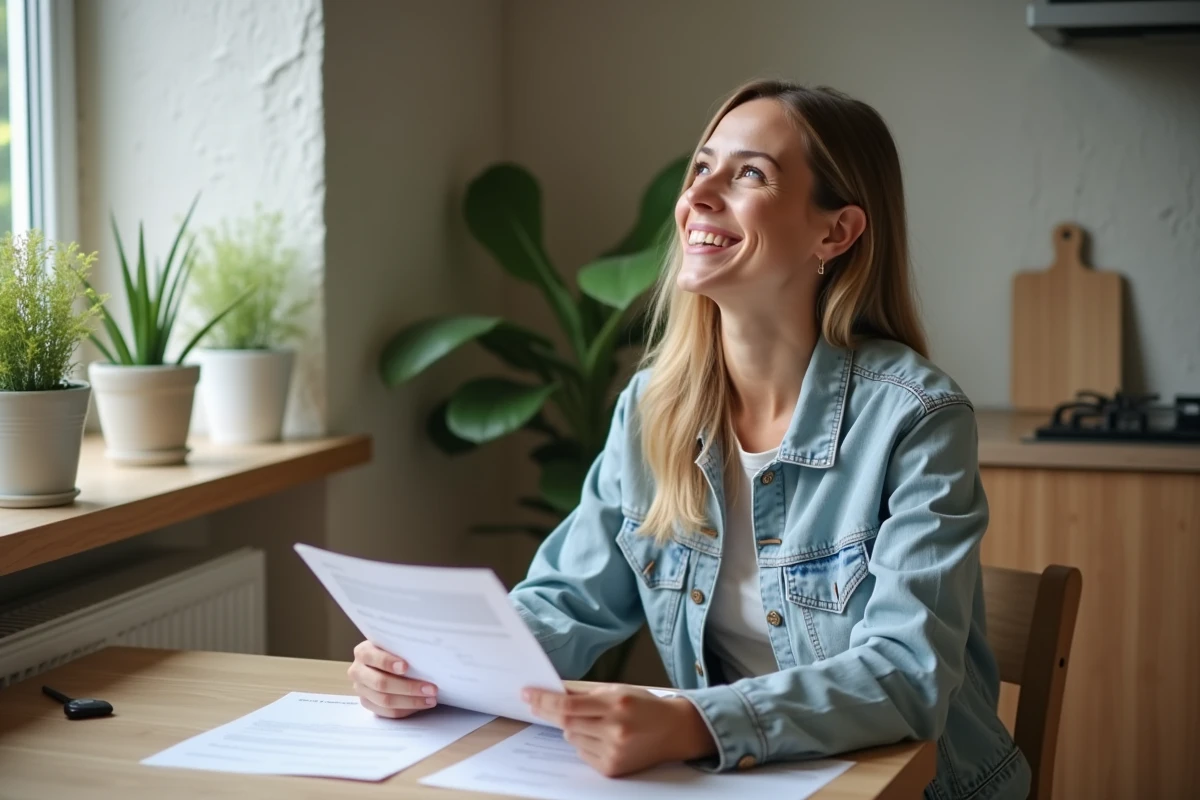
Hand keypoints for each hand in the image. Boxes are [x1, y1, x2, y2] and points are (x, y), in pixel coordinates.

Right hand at [347, 640, 438, 718]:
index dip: (388, 662)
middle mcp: (357, 671)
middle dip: (408, 687)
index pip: (373, 657)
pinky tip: (421, 705)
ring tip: (431, 699)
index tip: (406, 667)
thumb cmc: (395, 650)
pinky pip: (387, 712)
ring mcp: (361, 690)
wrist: (385, 662)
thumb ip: (403, 647)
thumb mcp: (395, 643)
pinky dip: (406, 710)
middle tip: (431, 688)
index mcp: (362, 652)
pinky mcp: (367, 703)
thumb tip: (427, 653)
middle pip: (381, 683)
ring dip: (411, 701)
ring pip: (385, 701)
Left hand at [522, 684, 716, 776]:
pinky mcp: (612, 768)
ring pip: (572, 738)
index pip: (569, 705)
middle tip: (536, 703)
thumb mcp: (618, 691)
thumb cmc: (644, 706)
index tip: (527, 694)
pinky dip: (584, 743)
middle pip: (567, 723)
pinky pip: (582, 753)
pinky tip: (601, 737)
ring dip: (572, 728)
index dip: (545, 700)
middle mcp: (615, 729)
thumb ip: (586, 694)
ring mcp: (613, 751)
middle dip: (549, 712)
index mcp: (617, 704)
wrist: (674, 731)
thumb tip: (554, 691)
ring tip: (593, 723)